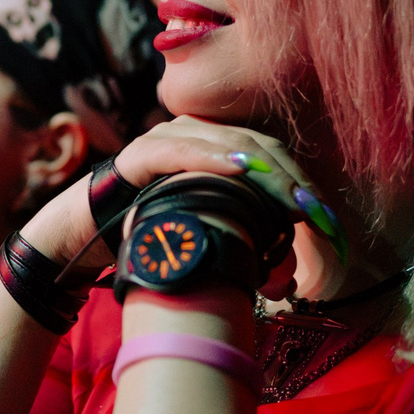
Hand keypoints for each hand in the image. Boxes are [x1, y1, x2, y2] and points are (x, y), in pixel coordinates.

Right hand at [34, 117, 345, 301]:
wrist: (84, 237)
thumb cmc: (148, 237)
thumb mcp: (206, 234)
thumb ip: (242, 240)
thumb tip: (289, 279)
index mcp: (220, 149)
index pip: (275, 158)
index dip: (303, 186)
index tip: (329, 224)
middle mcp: (200, 134)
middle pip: (263, 149)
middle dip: (296, 184)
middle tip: (321, 219)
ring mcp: (171, 137)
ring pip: (233, 144)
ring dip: (270, 174)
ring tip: (296, 202)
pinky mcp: (144, 152)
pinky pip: (185, 149)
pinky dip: (216, 158)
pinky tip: (242, 171)